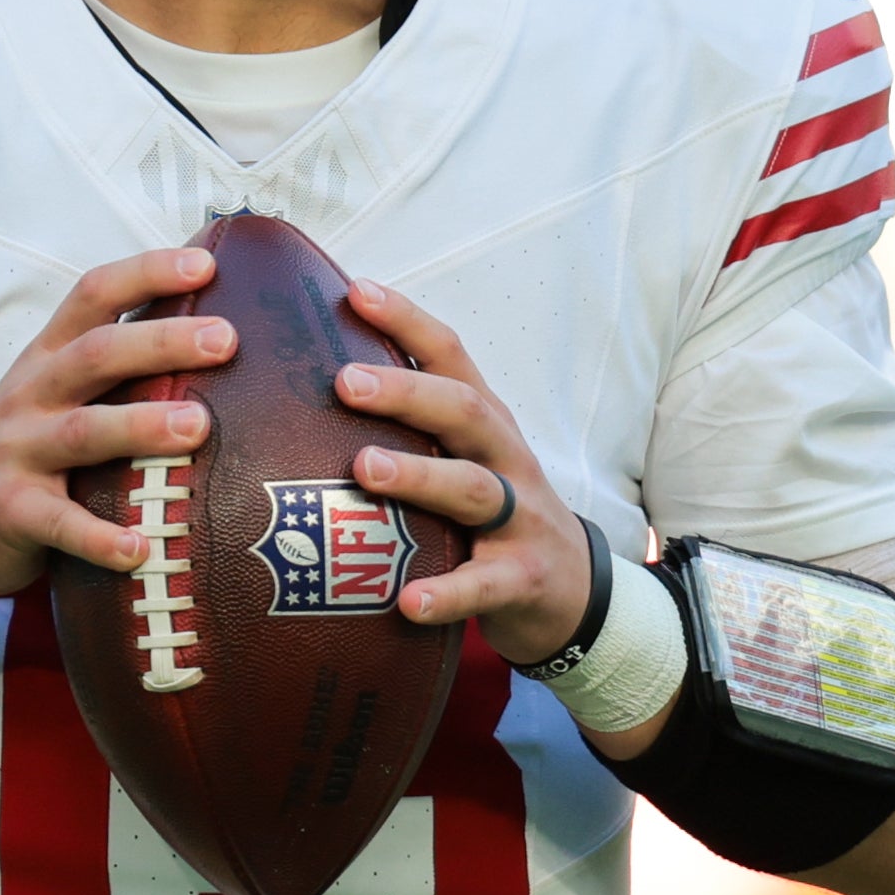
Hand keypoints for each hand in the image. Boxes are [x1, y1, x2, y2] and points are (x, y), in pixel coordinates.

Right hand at [0, 247, 236, 603]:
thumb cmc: (21, 448)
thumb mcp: (51, 394)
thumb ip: (109, 370)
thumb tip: (207, 341)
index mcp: (48, 357)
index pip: (93, 295)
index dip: (145, 273)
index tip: (203, 266)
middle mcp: (32, 394)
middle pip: (96, 354)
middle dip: (161, 342)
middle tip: (225, 340)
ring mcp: (17, 451)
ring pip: (83, 432)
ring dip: (141, 427)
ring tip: (197, 428)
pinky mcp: (10, 510)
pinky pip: (60, 523)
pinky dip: (100, 537)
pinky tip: (141, 549)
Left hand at [334, 276, 593, 667]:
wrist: (575, 591)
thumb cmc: (496, 513)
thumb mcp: (467, 458)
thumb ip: (414, 427)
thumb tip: (319, 386)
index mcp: (485, 424)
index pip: (450, 357)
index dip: (408, 321)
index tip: (355, 292)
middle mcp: (505, 459)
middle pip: (463, 411)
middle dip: (406, 393)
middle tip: (344, 382)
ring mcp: (520, 519)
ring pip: (472, 490)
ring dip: (419, 476)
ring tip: (365, 469)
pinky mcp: (523, 579)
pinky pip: (485, 586)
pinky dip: (447, 594)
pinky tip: (407, 602)